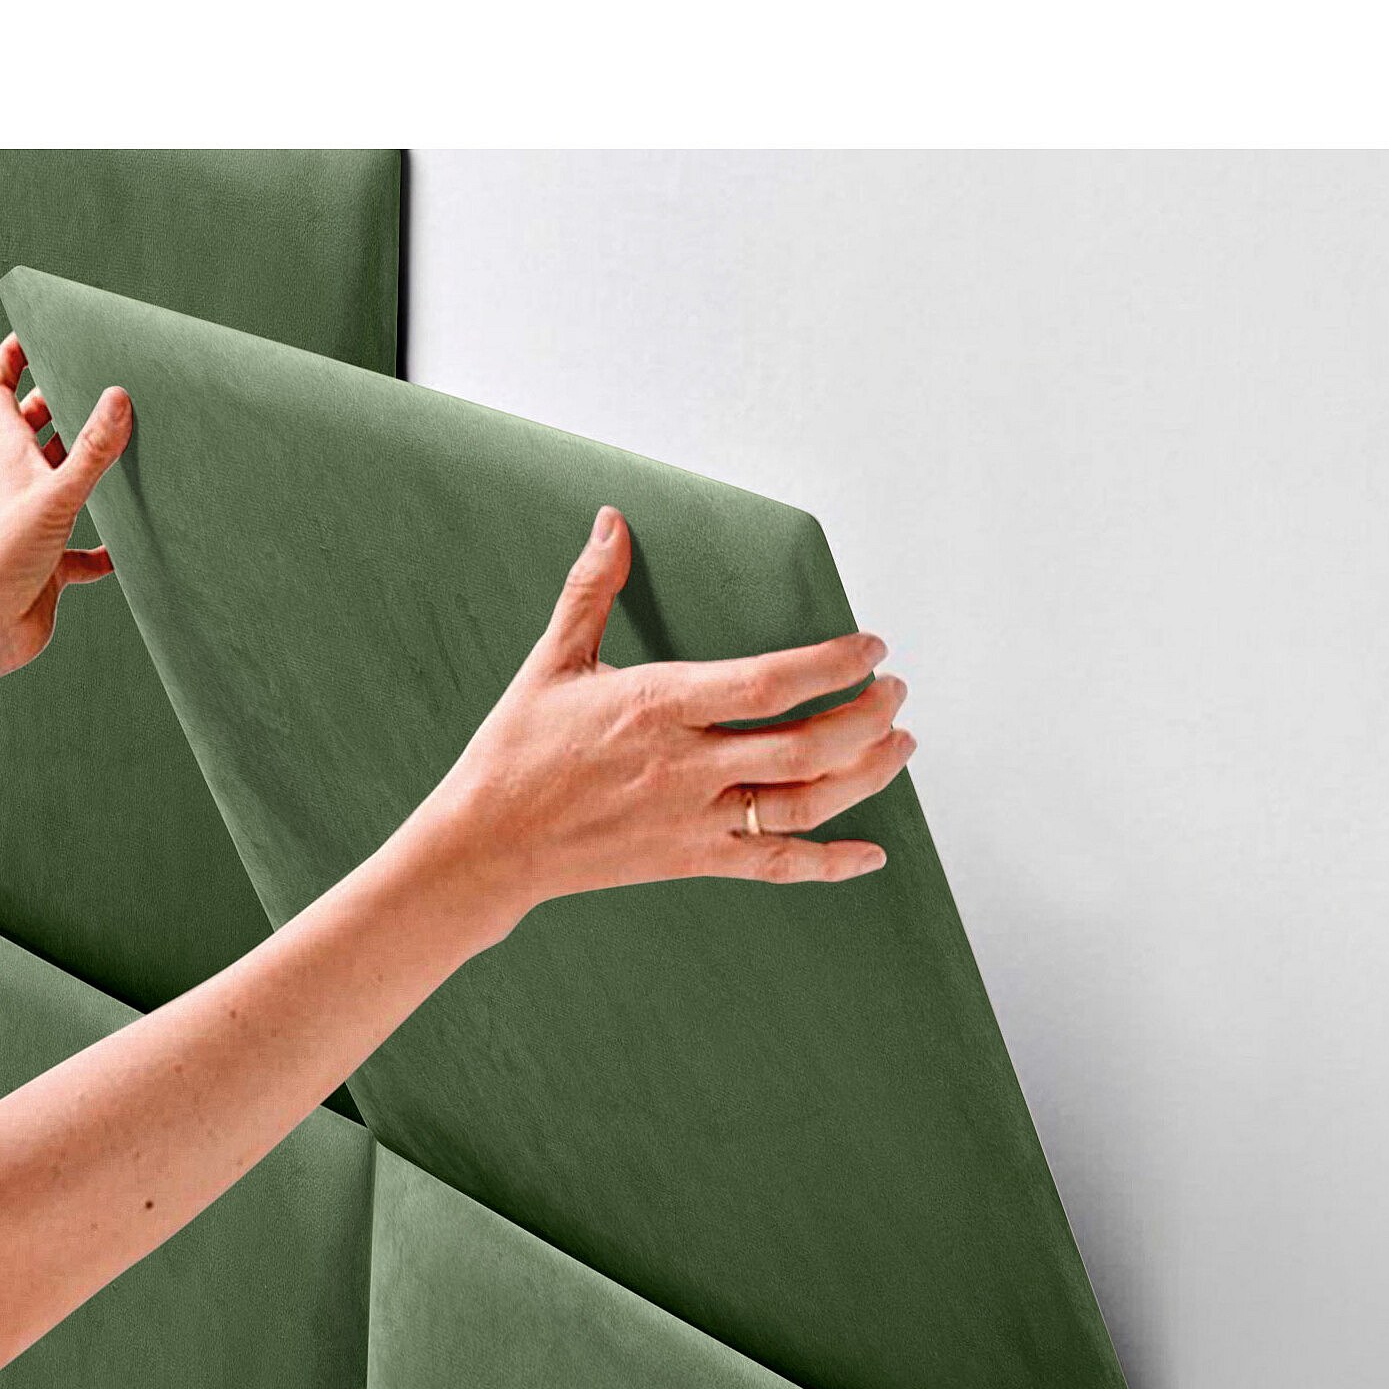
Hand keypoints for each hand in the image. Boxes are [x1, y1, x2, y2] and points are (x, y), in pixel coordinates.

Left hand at [0, 334, 133, 674]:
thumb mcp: (55, 495)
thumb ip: (90, 450)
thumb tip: (119, 396)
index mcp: (7, 458)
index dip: (10, 359)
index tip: (33, 333)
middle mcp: (16, 487)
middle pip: (32, 433)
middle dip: (56, 407)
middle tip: (90, 385)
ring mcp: (32, 526)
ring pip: (61, 487)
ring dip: (85, 471)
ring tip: (122, 452)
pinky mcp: (48, 567)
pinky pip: (82, 553)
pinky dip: (104, 548)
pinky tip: (127, 548)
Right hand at [407, 506, 912, 938]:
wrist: (488, 843)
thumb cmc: (516, 752)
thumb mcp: (552, 662)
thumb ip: (592, 590)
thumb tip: (612, 522)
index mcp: (659, 707)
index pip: (766, 684)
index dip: (830, 665)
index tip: (869, 646)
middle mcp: (686, 766)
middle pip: (804, 747)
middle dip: (866, 717)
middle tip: (896, 692)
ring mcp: (693, 819)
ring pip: (803, 806)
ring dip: (865, 776)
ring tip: (900, 745)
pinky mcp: (692, 859)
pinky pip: (775, 866)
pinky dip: (830, 864)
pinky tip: (872, 854)